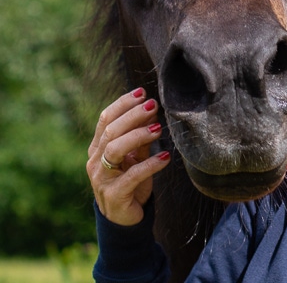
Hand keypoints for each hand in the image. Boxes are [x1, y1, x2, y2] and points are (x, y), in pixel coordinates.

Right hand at [87, 88, 169, 225]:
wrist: (124, 219)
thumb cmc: (131, 183)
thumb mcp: (137, 158)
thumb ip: (141, 138)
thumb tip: (152, 112)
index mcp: (98, 148)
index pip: (105, 120)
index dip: (122, 104)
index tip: (142, 92)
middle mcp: (95, 161)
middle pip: (111, 131)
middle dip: (133, 116)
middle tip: (153, 105)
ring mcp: (102, 178)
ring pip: (115, 150)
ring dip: (138, 136)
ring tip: (159, 129)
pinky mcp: (114, 195)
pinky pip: (132, 176)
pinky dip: (150, 165)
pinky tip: (165, 158)